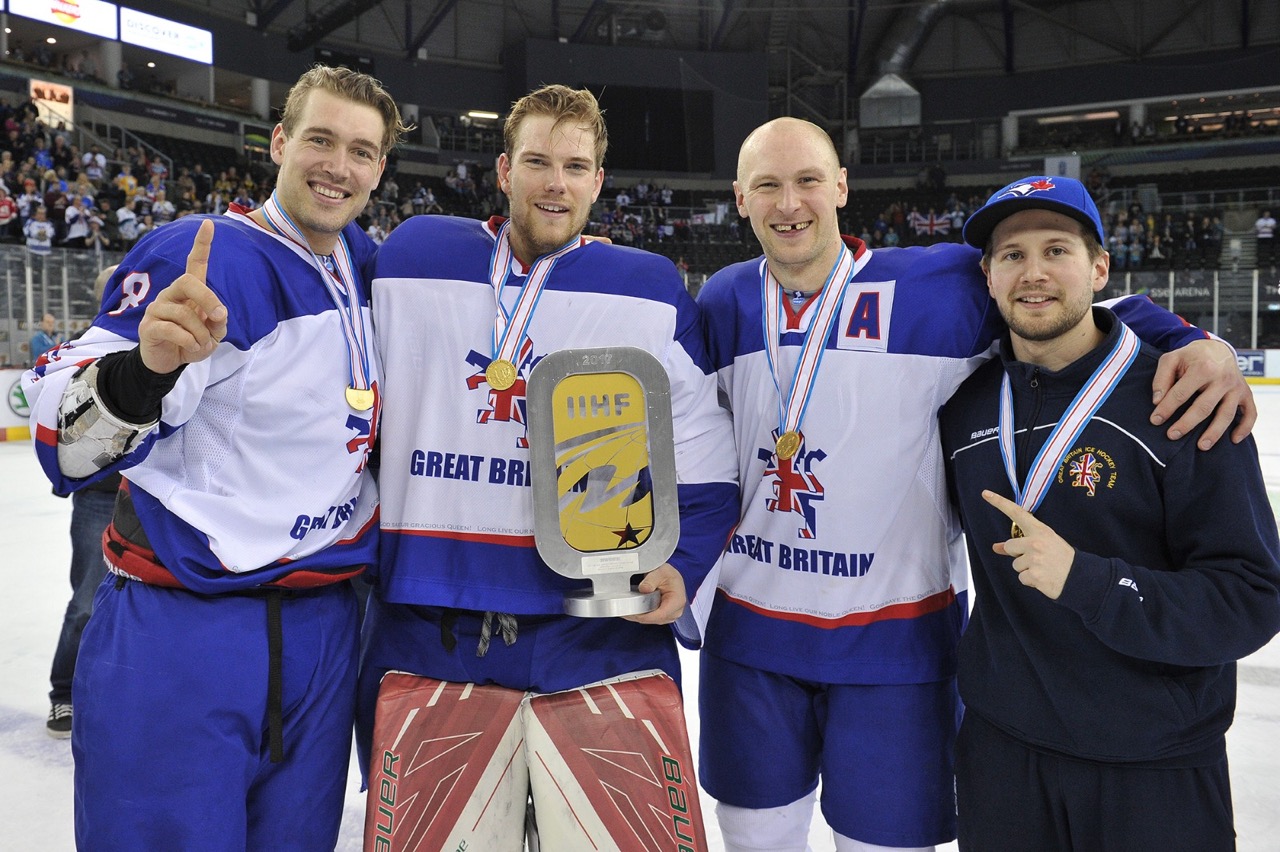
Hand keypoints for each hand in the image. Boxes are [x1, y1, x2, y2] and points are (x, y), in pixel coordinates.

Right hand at [137, 219, 225, 373]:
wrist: (168, 363)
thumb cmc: (192, 342)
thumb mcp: (213, 334)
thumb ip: (218, 322)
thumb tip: (218, 313)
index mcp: (189, 292)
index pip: (195, 263)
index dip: (202, 244)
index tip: (208, 224)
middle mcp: (171, 294)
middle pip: (188, 281)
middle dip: (208, 299)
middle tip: (219, 317)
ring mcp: (157, 308)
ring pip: (184, 313)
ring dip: (201, 333)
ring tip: (202, 344)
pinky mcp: (148, 325)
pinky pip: (173, 329)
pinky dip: (189, 342)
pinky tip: (191, 348)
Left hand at [623, 564, 686, 624]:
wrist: (669, 575)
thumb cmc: (667, 574)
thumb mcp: (660, 572)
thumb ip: (651, 580)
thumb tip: (644, 589)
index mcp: (677, 600)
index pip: (660, 614)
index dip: (644, 616)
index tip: (631, 613)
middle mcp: (675, 611)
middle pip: (654, 619)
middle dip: (638, 616)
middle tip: (623, 610)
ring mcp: (670, 615)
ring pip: (651, 620)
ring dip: (638, 616)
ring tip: (625, 610)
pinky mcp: (663, 616)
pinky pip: (650, 619)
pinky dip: (640, 615)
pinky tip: (631, 610)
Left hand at [981, 490, 1074, 599]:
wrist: (1081, 578)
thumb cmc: (1062, 559)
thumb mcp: (1047, 544)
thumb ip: (1022, 544)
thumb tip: (996, 547)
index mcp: (1041, 531)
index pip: (1018, 513)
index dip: (1000, 503)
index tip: (985, 494)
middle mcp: (1036, 543)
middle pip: (1011, 546)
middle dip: (1018, 554)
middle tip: (1038, 559)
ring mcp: (1034, 559)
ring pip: (1015, 565)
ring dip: (1026, 569)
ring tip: (1044, 569)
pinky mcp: (1034, 576)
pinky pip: (1021, 578)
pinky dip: (1030, 581)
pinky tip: (1044, 578)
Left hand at [1151, 339, 1254, 448]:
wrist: (1217, 349)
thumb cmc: (1190, 357)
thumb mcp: (1171, 359)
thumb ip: (1161, 379)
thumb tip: (1157, 401)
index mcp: (1203, 368)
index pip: (1181, 393)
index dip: (1166, 408)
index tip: (1155, 420)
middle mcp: (1223, 379)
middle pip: (1204, 407)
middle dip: (1186, 424)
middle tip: (1171, 435)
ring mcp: (1236, 387)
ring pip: (1226, 414)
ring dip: (1214, 433)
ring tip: (1201, 447)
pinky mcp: (1246, 393)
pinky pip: (1250, 413)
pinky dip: (1245, 428)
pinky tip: (1234, 440)